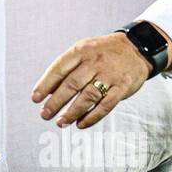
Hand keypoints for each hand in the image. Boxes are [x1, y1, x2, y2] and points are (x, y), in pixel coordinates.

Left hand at [30, 32, 153, 129]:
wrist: (136, 48)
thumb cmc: (103, 52)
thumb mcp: (83, 50)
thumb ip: (67, 68)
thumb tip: (49, 91)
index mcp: (81, 51)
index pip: (59, 69)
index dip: (45, 85)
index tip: (35, 99)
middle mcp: (95, 62)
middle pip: (72, 84)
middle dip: (56, 102)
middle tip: (45, 114)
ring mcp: (110, 75)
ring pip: (88, 96)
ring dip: (72, 112)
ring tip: (61, 122)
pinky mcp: (122, 87)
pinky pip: (106, 105)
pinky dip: (92, 117)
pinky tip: (81, 124)